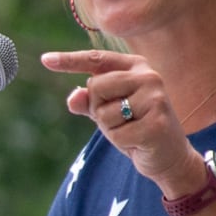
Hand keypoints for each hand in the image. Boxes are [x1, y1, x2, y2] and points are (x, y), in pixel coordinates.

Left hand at [40, 48, 199, 194]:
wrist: (170, 156)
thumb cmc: (136, 128)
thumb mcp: (108, 112)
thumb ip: (88, 102)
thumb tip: (73, 98)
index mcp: (136, 66)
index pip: (97, 59)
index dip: (69, 61)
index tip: (45, 60)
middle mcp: (149, 76)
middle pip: (96, 86)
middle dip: (98, 108)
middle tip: (121, 119)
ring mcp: (155, 99)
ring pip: (103, 112)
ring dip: (110, 128)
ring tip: (131, 130)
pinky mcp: (156, 123)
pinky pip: (116, 134)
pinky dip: (121, 142)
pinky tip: (139, 141)